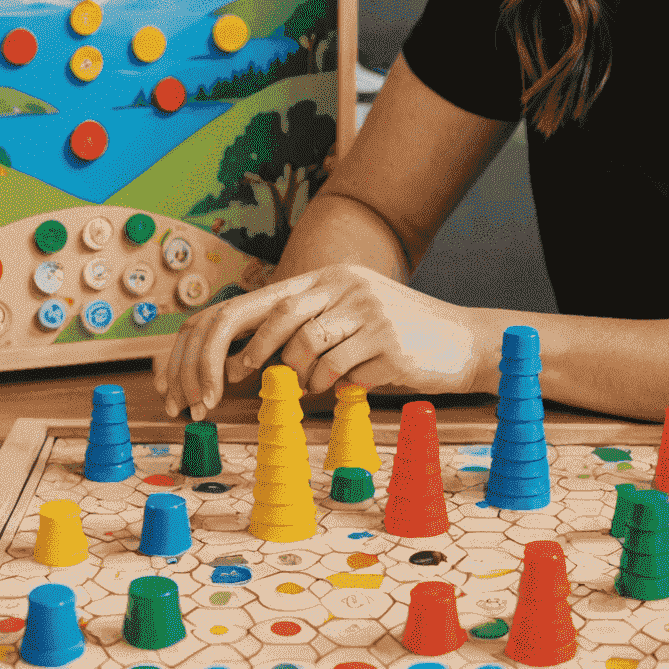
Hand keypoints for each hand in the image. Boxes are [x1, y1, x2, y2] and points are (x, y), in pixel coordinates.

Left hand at [153, 264, 494, 417]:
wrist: (463, 342)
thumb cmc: (396, 340)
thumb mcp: (348, 322)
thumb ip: (304, 331)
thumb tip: (247, 362)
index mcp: (328, 278)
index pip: (260, 300)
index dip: (223, 338)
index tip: (205, 375)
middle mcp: (343, 284)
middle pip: (274, 315)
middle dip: (243, 356)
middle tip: (226, 390)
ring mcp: (366, 309)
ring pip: (305, 348)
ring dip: (302, 377)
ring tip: (321, 385)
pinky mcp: (386, 338)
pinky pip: (337, 371)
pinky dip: (332, 386)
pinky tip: (350, 385)